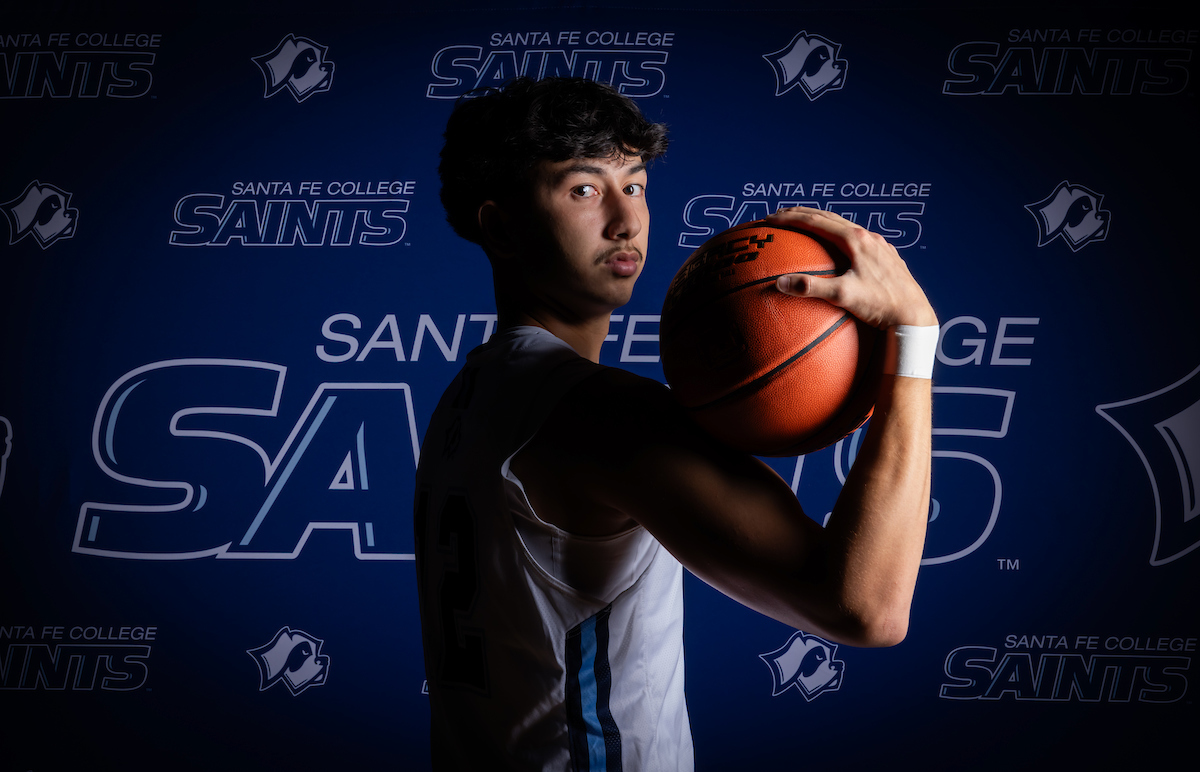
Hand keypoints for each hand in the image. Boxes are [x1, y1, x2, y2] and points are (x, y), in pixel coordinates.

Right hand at [768, 207, 936, 328]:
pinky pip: (858, 239)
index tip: (770, 219)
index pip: (815, 221)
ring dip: (821, 222)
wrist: (913, 316)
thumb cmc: (880, 306)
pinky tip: (837, 247)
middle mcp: (868, 237)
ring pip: (844, 225)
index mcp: (855, 240)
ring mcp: (879, 246)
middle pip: (828, 217)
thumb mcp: (842, 296)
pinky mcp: (887, 257)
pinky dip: (839, 235)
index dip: (790, 218)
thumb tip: (779, 283)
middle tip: (780, 215)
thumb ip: (810, 287)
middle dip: (802, 214)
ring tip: (805, 225)